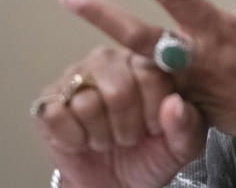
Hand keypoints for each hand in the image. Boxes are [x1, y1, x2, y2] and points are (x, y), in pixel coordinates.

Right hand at [35, 47, 206, 187]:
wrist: (116, 182)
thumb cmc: (151, 154)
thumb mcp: (183, 145)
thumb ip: (186, 125)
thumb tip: (174, 104)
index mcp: (147, 61)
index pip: (151, 74)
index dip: (154, 110)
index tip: (155, 127)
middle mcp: (110, 60)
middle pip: (119, 90)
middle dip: (127, 127)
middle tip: (129, 137)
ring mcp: (76, 75)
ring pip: (87, 104)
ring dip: (101, 136)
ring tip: (108, 139)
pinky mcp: (49, 98)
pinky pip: (55, 115)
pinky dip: (73, 139)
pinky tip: (83, 141)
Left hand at [57, 0, 235, 173]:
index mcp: (222, 32)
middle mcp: (202, 62)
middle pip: (140, 37)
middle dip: (102, 16)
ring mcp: (197, 91)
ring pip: (146, 70)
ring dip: (117, 53)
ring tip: (89, 39)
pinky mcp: (201, 112)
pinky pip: (165, 96)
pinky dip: (145, 84)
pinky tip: (128, 77)